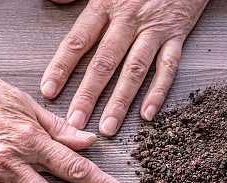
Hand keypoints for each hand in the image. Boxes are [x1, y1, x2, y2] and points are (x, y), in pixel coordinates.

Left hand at [41, 0, 208, 135]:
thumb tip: (56, 2)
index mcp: (105, 5)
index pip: (78, 40)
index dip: (62, 66)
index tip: (49, 90)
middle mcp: (128, 19)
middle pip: (104, 61)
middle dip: (88, 94)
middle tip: (75, 121)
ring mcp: (154, 29)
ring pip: (134, 70)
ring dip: (120, 101)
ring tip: (108, 127)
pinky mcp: (177, 34)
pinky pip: (168, 67)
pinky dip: (158, 92)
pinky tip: (147, 114)